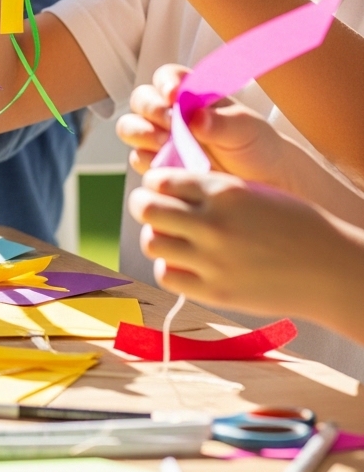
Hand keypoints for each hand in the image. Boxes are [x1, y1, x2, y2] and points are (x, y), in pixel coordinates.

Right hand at [116, 64, 290, 186]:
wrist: (264, 182)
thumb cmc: (256, 144)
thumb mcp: (245, 128)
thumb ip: (220, 122)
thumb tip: (195, 117)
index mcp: (192, 93)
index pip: (168, 77)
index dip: (165, 82)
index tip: (173, 95)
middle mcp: (171, 112)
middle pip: (141, 99)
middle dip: (150, 108)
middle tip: (169, 124)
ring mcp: (161, 138)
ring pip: (131, 127)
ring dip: (140, 132)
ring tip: (162, 144)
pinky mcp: (159, 165)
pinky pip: (138, 158)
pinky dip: (147, 160)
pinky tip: (165, 166)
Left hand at [128, 168, 341, 318]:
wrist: (328, 267)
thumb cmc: (295, 223)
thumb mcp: (253, 190)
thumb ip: (212, 189)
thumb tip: (172, 187)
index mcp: (223, 191)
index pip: (160, 179)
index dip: (155, 182)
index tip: (161, 188)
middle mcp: (212, 223)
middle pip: (147, 209)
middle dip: (145, 206)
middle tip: (153, 209)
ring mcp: (212, 260)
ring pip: (151, 242)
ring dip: (156, 237)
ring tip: (172, 237)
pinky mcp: (215, 292)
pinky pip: (168, 274)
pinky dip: (170, 266)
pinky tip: (185, 262)